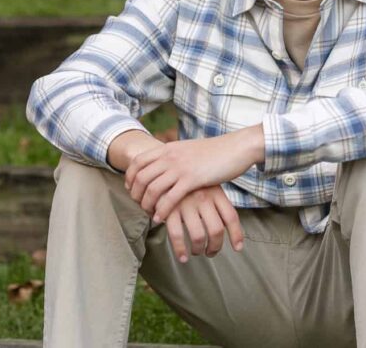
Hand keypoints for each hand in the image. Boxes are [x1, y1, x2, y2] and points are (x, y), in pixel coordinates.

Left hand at [124, 125, 263, 223]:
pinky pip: (169, 198)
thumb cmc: (214, 151)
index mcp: (168, 148)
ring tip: (148, 214)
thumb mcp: (188, 148)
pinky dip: (162, 210)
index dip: (130, 177)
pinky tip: (160, 218)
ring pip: (152, 189)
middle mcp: (170, 157)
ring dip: (146, 204)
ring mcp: (180, 168)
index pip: (138, 161)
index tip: (130, 189)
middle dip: (135, 194)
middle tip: (138, 205)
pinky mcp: (192, 180)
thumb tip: (165, 162)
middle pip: (141, 177)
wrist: (235, 148)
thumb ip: (175, 155)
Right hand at [162, 185, 243, 262]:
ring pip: (198, 236)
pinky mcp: (169, 209)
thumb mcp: (206, 184)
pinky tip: (182, 256)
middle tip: (210, 252)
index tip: (238, 247)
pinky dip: (180, 249)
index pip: (231, 217)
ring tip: (196, 252)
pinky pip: (177, 235)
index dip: (236, 235)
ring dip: (198, 249)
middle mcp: (203, 198)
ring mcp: (186, 204)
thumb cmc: (188, 180)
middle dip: (215, 247)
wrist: (162, 167)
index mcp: (215, 192)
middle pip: (216, 230)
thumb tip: (228, 224)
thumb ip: (217, 202)